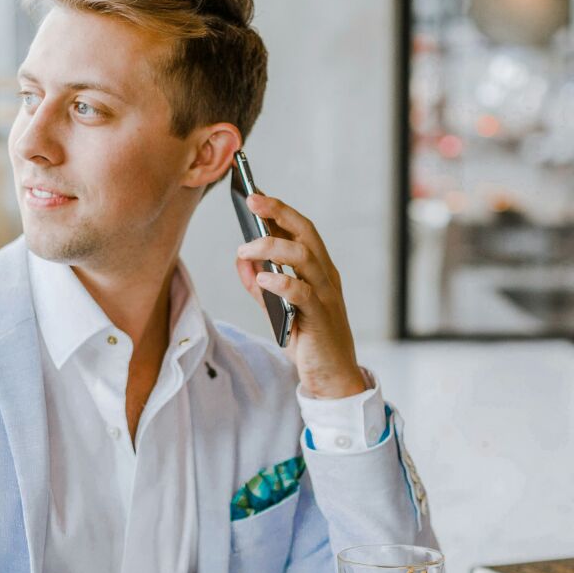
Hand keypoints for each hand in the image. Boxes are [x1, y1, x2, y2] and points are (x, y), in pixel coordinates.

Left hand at [235, 193, 365, 398]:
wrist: (332, 378)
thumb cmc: (309, 341)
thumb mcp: (278, 309)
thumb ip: (260, 285)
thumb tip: (241, 260)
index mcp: (318, 270)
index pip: (301, 230)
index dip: (280, 210)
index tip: (256, 194)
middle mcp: (325, 276)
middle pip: (305, 232)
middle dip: (278, 212)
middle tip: (252, 200)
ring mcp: (325, 295)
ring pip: (303, 256)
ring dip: (271, 246)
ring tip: (244, 249)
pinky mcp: (320, 317)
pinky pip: (302, 292)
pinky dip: (281, 281)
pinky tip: (262, 277)